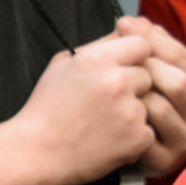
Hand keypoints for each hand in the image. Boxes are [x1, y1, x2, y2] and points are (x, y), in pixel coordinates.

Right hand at [10, 30, 155, 184]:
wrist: (33, 154)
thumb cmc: (45, 108)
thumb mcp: (61, 65)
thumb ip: (98, 46)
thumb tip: (127, 30)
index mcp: (98, 59)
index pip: (143, 44)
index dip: (132, 59)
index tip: (117, 73)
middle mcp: (118, 81)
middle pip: (149, 74)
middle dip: (133, 87)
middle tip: (105, 104)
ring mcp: (130, 110)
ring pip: (151, 102)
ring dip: (134, 111)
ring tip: (104, 123)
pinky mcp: (137, 137)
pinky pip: (148, 130)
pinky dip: (132, 137)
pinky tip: (107, 140)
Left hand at [114, 14, 185, 175]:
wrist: (106, 146)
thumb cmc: (127, 102)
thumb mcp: (139, 71)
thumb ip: (141, 46)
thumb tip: (132, 20)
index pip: (181, 56)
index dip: (151, 39)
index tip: (124, 24)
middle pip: (178, 81)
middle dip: (144, 69)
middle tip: (115, 61)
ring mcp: (185, 137)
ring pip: (160, 107)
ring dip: (131, 98)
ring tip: (110, 94)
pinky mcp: (166, 160)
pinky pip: (144, 136)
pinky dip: (124, 123)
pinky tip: (108, 117)